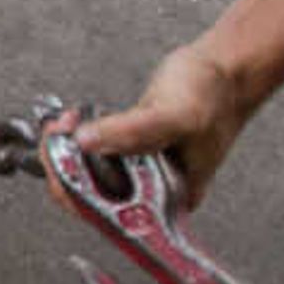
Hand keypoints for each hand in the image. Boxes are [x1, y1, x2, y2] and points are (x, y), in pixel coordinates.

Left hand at [73, 45, 268, 210]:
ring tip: (66, 122)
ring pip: (89, 171)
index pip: (105, 212)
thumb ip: (131, 132)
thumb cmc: (216, 96)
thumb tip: (86, 142)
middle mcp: (152, 192)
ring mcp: (141, 171)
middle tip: (58, 130)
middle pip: (90, 194)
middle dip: (64, 163)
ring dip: (68, 148)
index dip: (72, 188)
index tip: (57, 155)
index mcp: (167, 201)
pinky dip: (80, 135)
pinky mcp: (133, 150)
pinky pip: (96, 150)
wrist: (227, 70)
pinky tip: (77, 118)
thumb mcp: (175, 115)